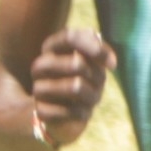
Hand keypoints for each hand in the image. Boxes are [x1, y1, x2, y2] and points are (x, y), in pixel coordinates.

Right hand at [30, 27, 113, 146]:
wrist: (66, 112)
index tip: (113, 66)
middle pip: (77, 63)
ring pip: (75, 87)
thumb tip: (110, 61)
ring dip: (93, 96)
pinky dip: (83, 113)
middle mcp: (40, 66)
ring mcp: (37, 88)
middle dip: (97, 77)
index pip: (71, 37)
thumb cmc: (85, 79)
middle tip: (99, 85)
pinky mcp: (40, 110)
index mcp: (51, 48)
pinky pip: (71, 110)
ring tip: (92, 99)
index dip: (95, 49)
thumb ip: (99, 50)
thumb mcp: (94, 62)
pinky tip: (81, 112)